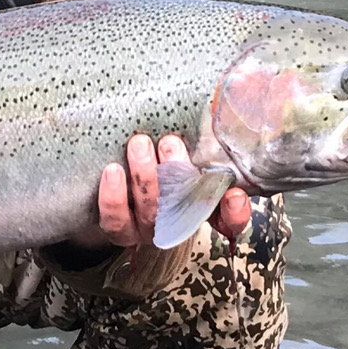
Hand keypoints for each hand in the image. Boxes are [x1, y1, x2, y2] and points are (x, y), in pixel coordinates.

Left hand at [72, 134, 251, 250]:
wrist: (113, 183)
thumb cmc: (156, 160)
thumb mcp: (182, 154)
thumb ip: (200, 147)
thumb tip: (220, 119)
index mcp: (198, 207)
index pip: (227, 220)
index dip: (234, 213)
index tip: (234, 195)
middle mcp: (175, 222)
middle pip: (183, 208)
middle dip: (178, 173)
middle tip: (170, 142)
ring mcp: (146, 229)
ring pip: (149, 212)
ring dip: (145, 178)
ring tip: (140, 144)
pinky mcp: (117, 229)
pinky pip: (115, 220)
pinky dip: (113, 196)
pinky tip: (112, 170)